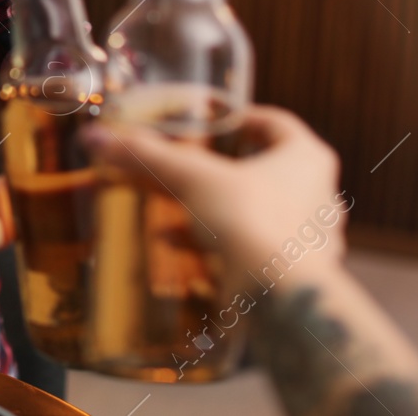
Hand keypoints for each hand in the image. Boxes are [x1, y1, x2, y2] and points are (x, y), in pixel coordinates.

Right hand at [83, 104, 348, 277]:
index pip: (276, 123)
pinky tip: (182, 248)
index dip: (242, 119)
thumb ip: (147, 156)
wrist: (275, 298)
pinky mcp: (296, 274)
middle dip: (226, 168)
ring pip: (263, 212)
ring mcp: (311, 239)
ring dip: (223, 208)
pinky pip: (256, 249)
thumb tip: (98, 138)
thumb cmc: (248, 221)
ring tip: (182, 208)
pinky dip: (222, 244)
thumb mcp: (191, 178)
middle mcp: (318, 195)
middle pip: (268, 169)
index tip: (214, 122)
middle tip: (193, 165)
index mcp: (307, 158)